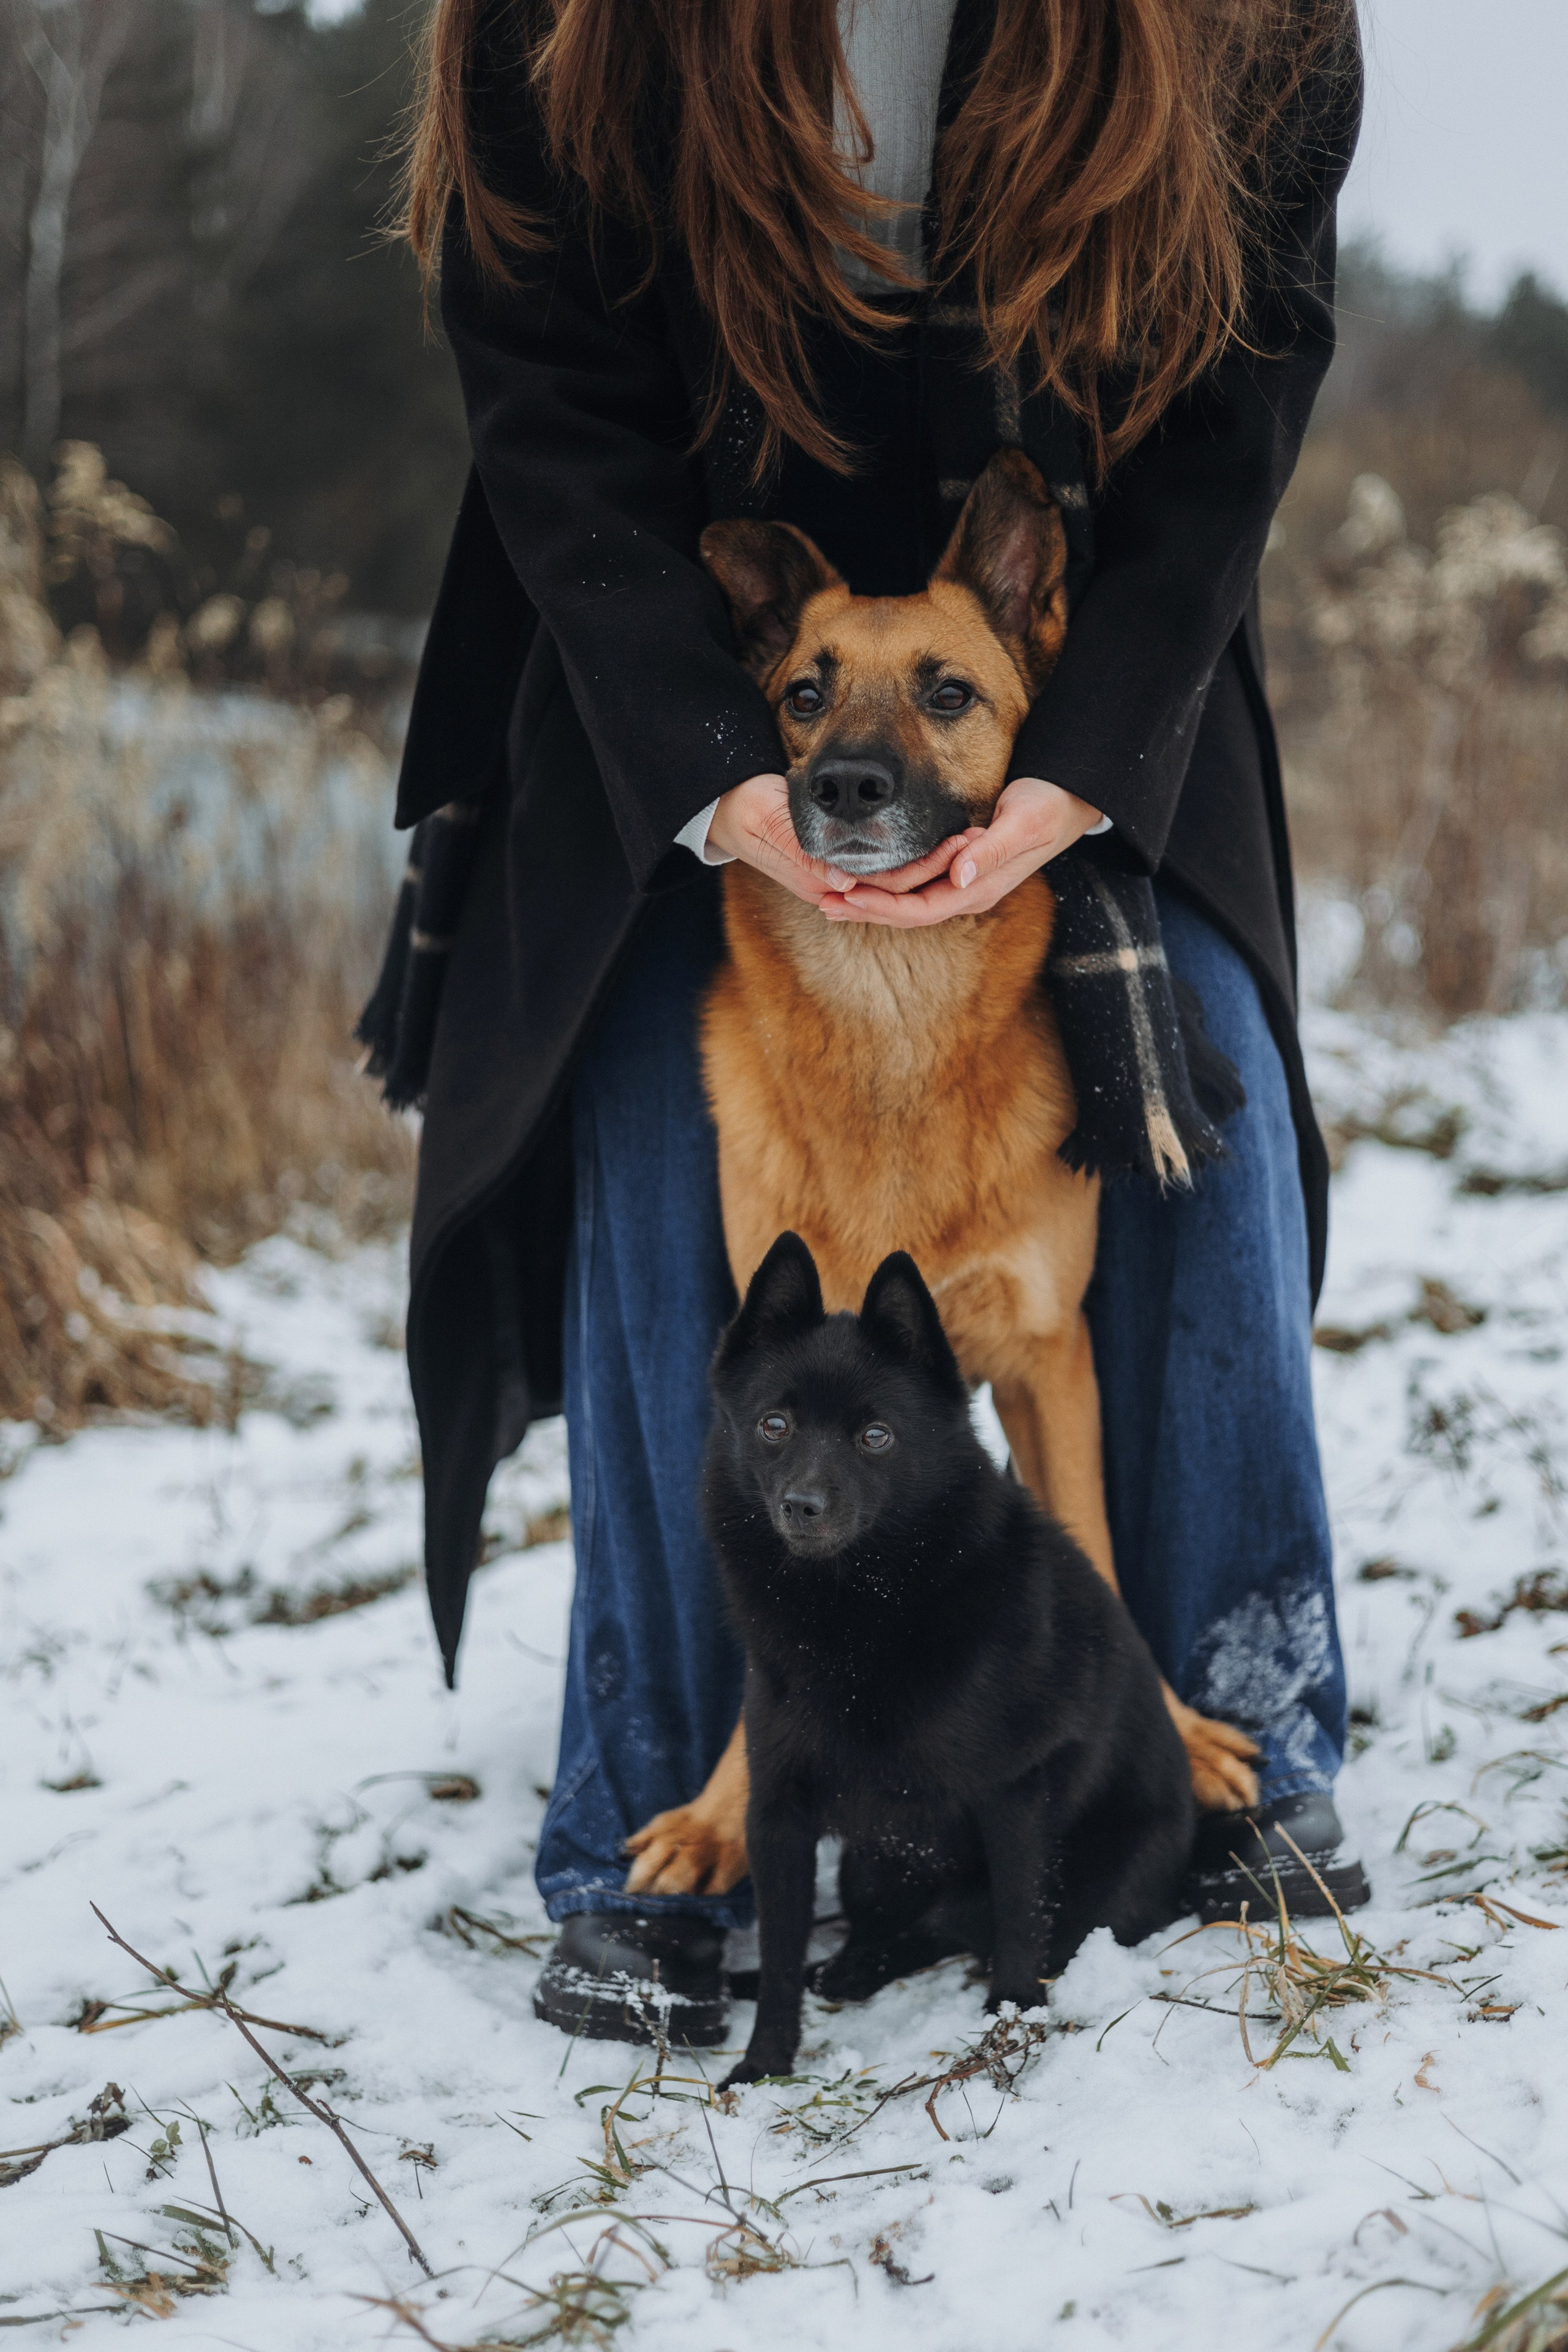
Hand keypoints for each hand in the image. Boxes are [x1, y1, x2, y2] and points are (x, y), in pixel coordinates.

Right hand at [706, 773, 968, 906]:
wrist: (721, 809)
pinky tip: (942, 838)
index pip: (888, 886)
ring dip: (934, 861)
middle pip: (902, 885)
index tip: (963, 844)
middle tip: (979, 838)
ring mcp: (839, 876)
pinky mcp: (841, 862)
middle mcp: (835, 885)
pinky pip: (887, 865)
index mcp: (821, 879)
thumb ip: (803, 851)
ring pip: (898, 877)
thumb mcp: (769, 821)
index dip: (929, 868)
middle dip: (942, 865)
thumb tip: (844, 882)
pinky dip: (916, 856)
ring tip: (970, 835)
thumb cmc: (743, 808)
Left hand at [821, 778, 1103, 929]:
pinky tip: (864, 880)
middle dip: (865, 910)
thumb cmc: (1048, 806)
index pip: (922, 908)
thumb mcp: (1025, 822)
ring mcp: (965, 883)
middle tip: (822, 901)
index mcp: (981, 886)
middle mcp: (969, 891)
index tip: (847, 897)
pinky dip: (887, 886)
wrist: (1071, 800)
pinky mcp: (960, 869)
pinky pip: (917, 886)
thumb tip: (961, 873)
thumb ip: (993, 849)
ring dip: (871, 901)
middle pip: (907, 912)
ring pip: (909, 901)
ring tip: (831, 894)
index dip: (882, 907)